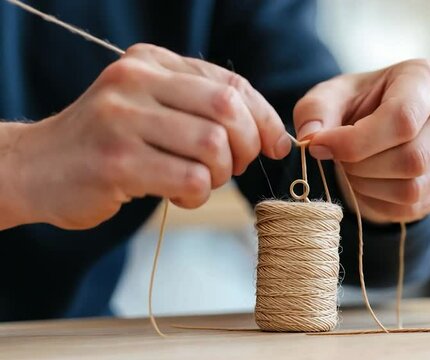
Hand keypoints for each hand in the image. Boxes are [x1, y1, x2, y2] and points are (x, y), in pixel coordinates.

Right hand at [8, 43, 290, 229]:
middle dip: (245, 146)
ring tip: (200, 182)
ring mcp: (123, 120)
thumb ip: (203, 110)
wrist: (37, 167)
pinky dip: (198, 196)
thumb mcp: (150, 107)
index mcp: (151, 63)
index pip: (230, 83)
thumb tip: (274, 137)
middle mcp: (136, 81)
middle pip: (227, 109)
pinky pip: (190, 180)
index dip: (263, 117)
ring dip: (219, 174)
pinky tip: (180, 196)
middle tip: (230, 167)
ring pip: (213, 146)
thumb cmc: (108, 142)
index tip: (274, 145)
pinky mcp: (116, 162)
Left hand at [294, 59, 429, 223]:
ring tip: (351, 169)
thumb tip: (312, 138)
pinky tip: (366, 183)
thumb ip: (315, 110)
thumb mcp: (331, 95)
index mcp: (429, 78)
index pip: (402, 118)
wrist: (382, 124)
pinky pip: (414, 207)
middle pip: (412, 158)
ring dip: (369, 186)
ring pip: (414, 188)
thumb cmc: (358, 104)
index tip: (321, 145)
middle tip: (338, 158)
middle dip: (362, 166)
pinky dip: (379, 201)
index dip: (355, 141)